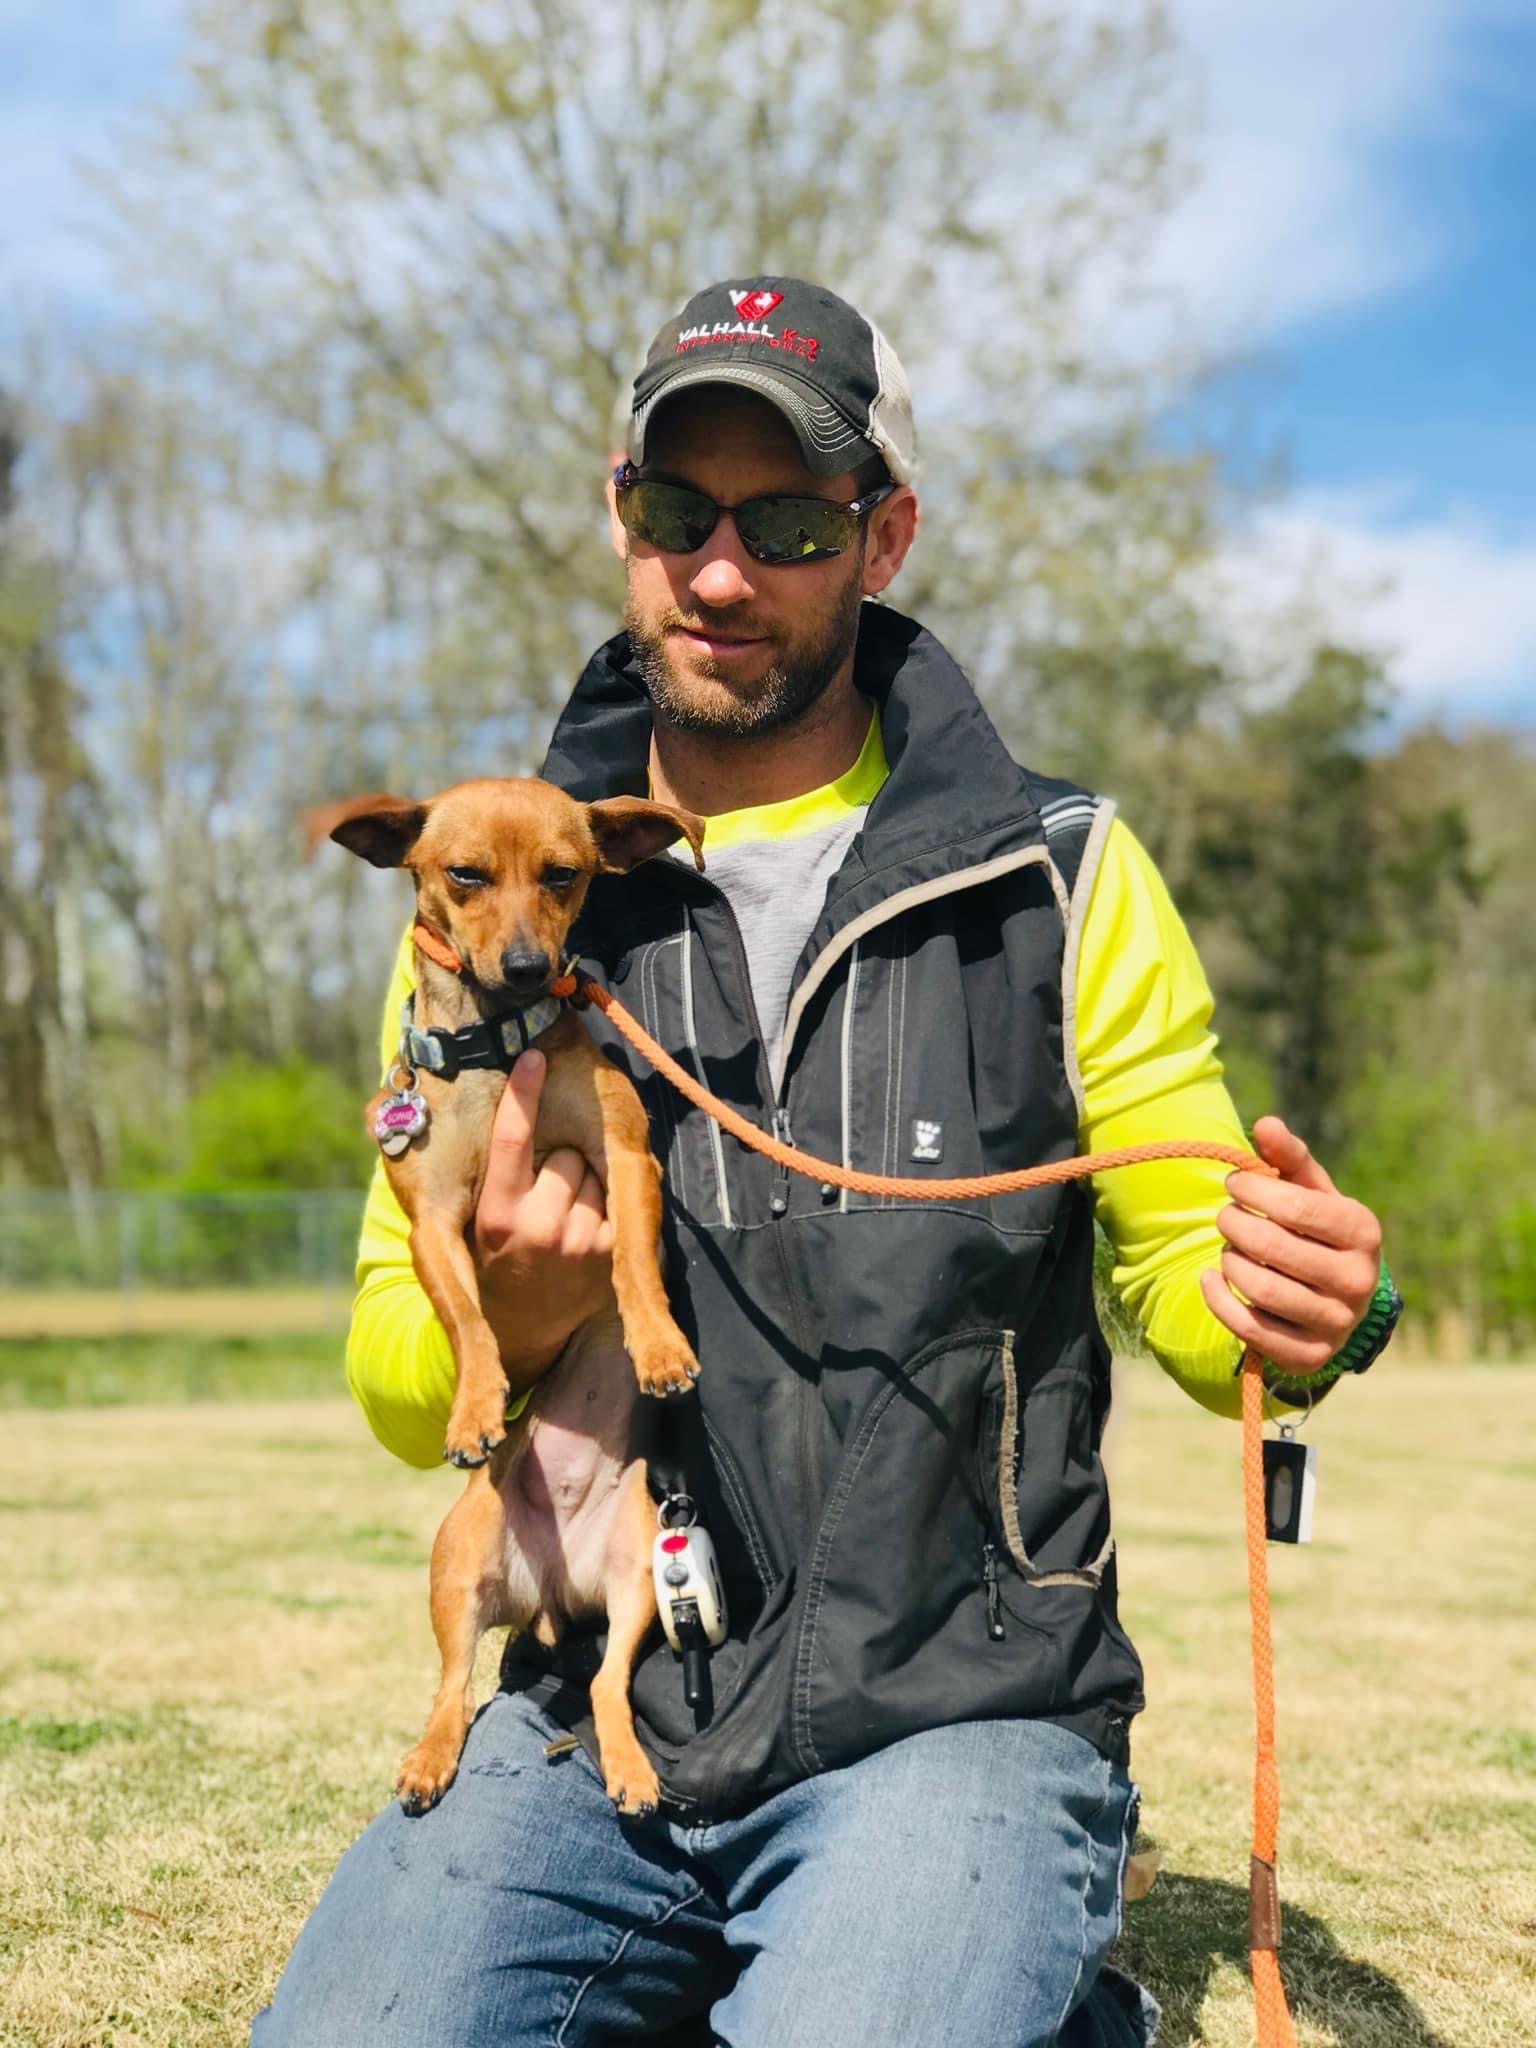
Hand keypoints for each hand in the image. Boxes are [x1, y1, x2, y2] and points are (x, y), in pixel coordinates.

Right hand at [472, 1050, 614, 1371]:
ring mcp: (578, 1243)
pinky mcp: (611, 1253)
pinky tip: (583, 1223)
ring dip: (582, 1179)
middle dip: (554, 1160)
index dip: (523, 1094)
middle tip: (539, 1190)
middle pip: (562, 1152)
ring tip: (560, 1210)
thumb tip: (388, 1105)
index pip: (511, 1141)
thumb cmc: (489, 1255)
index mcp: (494, 1216)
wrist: (524, 1328)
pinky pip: (615, 1195)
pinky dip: (602, 1200)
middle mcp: (537, 1229)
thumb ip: (452, 1169)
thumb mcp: (465, 1218)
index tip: (533, 1056)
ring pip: (591, 1169)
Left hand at [1201, 1115, 1381, 1375]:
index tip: (1235, 1184)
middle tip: (1227, 1217)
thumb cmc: (1316, 1231)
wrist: (1336, 1299)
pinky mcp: (1309, 1356)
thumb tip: (1265, 1123)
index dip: (1252, 1189)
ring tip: (1230, 1249)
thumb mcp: (1310, 1191)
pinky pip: (1248, 1328)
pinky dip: (1218, 1299)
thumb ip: (1288, 1157)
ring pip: (1258, 1286)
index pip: (1295, 1206)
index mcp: (1363, 1231)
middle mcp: (1358, 1280)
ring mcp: (1336, 1322)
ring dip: (1229, 1261)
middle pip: (1270, 1245)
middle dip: (1233, 1224)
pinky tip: (1211, 1279)